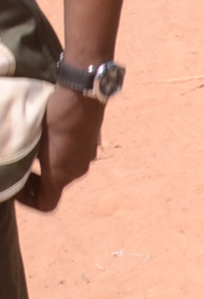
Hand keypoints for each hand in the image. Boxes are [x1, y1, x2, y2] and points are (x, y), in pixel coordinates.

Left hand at [22, 88, 104, 212]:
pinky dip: (62, 155)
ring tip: (34, 150)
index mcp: (60, 175)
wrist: (83, 94)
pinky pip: (75, 158)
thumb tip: (15, 165)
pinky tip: (52, 138)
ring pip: (65, 172)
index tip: (16, 187)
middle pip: (54, 187)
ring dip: (49, 167)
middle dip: (36, 182)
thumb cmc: (54, 117)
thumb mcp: (31, 140)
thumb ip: (23, 159)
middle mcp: (77, 170)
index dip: (27, 201)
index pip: (46, 204)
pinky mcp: (93, 144)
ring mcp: (88, 157)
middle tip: (20, 168)